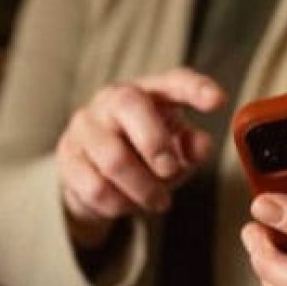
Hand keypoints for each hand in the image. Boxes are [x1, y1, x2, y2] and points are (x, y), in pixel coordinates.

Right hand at [57, 67, 225, 248]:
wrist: (96, 174)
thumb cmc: (145, 154)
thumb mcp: (177, 150)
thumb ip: (192, 147)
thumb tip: (201, 146)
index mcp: (150, 92)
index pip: (174, 80)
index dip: (196, 88)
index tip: (218, 100)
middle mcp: (113, 99)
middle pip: (130, 105)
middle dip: (155, 143)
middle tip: (170, 170)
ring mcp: (85, 125)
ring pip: (113, 157)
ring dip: (142, 188)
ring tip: (158, 200)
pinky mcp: (68, 156)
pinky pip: (95, 186)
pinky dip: (119, 204)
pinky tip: (128, 204)